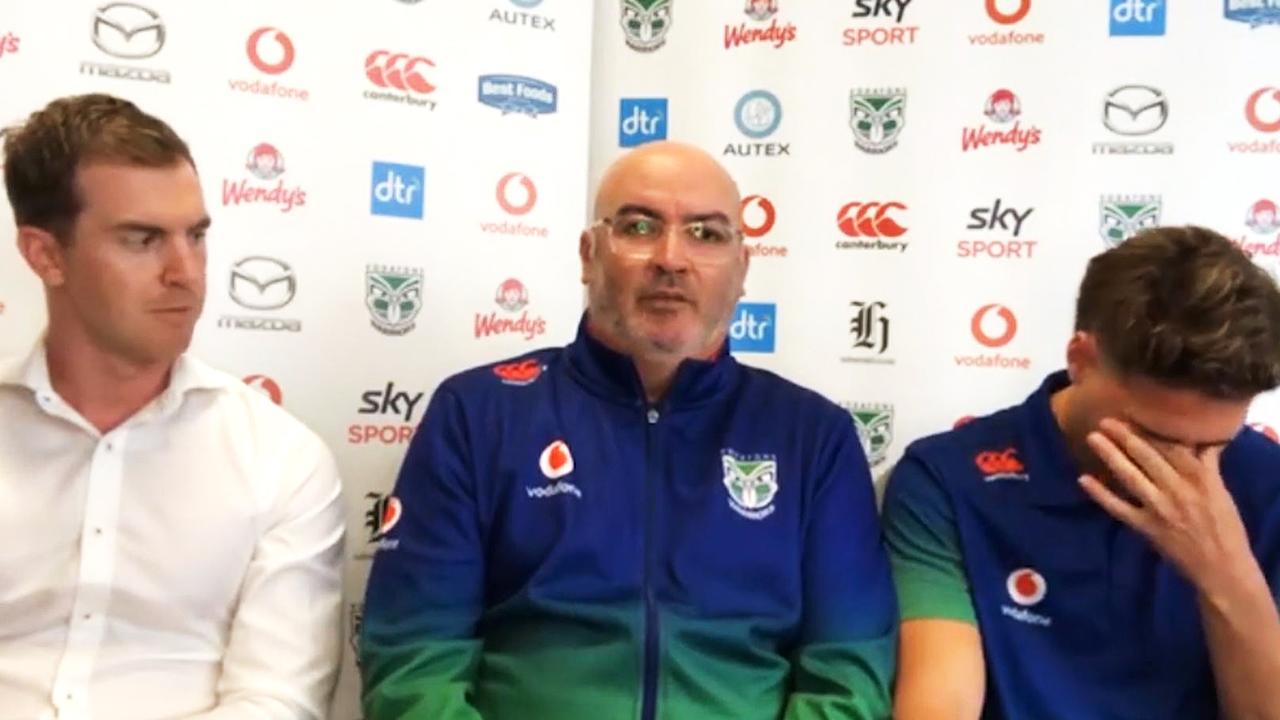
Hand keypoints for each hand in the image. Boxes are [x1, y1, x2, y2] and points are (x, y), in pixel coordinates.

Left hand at [1078, 418, 1255, 593]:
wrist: (1223, 568)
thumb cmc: (1225, 528)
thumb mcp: (1221, 492)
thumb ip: (1208, 465)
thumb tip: (1206, 440)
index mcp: (1200, 478)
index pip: (1171, 447)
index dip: (1150, 430)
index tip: (1132, 414)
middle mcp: (1179, 489)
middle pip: (1147, 457)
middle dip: (1125, 436)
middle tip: (1104, 420)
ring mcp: (1160, 509)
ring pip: (1131, 477)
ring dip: (1111, 456)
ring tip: (1093, 438)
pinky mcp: (1147, 528)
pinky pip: (1119, 508)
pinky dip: (1101, 494)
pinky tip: (1083, 479)